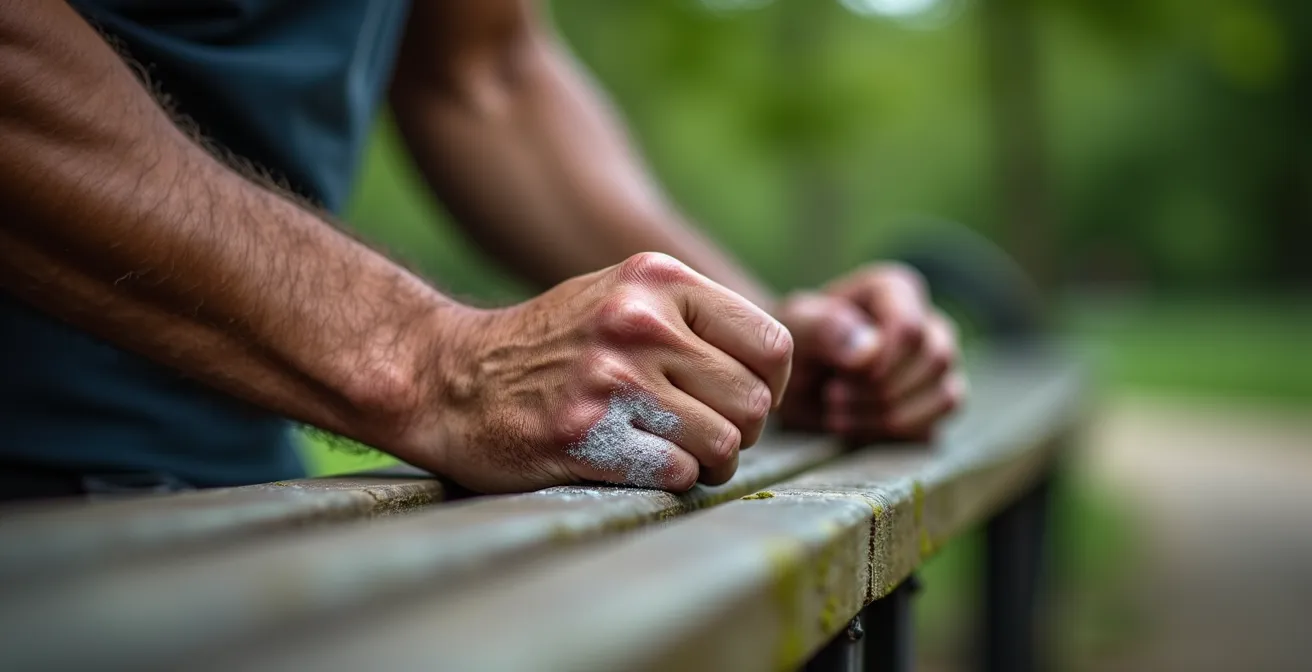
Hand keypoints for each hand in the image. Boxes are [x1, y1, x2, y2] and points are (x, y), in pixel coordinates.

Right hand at [393, 253, 792, 492]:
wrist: (452, 378)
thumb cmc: (554, 345)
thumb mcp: (623, 295)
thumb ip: (696, 317)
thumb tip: (781, 370)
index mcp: (656, 279)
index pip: (773, 344)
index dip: (772, 385)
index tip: (740, 399)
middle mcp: (638, 321)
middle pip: (754, 402)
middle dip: (740, 431)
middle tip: (703, 433)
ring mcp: (611, 379)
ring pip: (725, 445)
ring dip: (709, 463)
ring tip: (676, 452)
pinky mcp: (586, 436)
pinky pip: (678, 474)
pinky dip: (670, 480)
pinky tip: (637, 463)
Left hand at [776, 263, 963, 442]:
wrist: (791, 377)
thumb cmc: (795, 341)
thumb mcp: (795, 326)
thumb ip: (824, 327)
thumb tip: (869, 352)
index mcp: (897, 291)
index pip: (911, 327)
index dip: (881, 359)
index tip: (842, 375)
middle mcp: (929, 324)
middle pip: (934, 360)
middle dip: (878, 389)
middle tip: (831, 395)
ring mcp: (938, 367)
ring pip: (945, 396)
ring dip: (886, 415)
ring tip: (837, 411)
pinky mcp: (933, 406)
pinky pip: (934, 427)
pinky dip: (890, 436)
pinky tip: (852, 427)